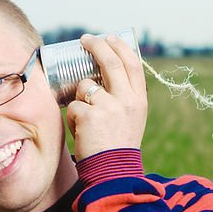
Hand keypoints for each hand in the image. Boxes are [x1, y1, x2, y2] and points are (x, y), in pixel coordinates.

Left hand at [66, 34, 147, 159]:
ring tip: (87, 119)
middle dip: (96, 45)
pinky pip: (73, 106)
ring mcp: (108, 107)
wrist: (113, 173)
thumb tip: (100, 73)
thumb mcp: (131, 118)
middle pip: (111, 62)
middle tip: (85, 39)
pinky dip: (73, 118)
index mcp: (139, 100)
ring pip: (85, 86)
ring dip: (80, 98)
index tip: (108, 37)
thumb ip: (122, 97)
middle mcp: (127, 100)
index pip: (132, 64)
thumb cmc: (118, 146)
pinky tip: (82, 133)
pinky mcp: (89, 116)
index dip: (119, 47)